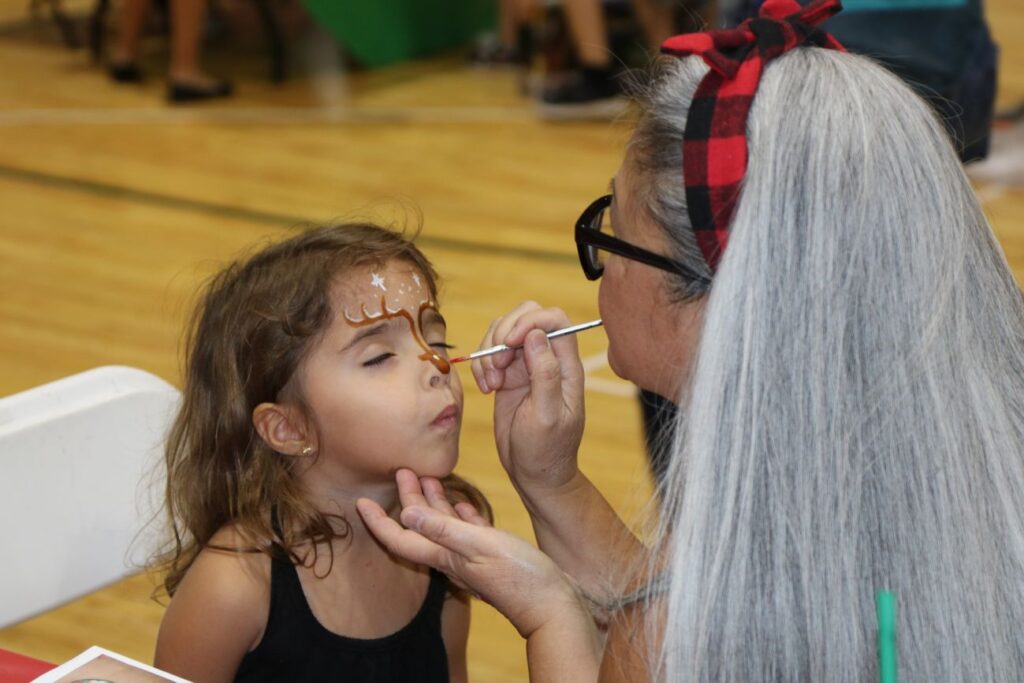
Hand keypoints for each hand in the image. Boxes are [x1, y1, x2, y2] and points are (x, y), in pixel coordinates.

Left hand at [357, 469, 582, 637]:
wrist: (552, 607)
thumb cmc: (521, 577)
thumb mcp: (481, 546)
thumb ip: (446, 528)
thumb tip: (407, 513)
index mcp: (446, 556)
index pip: (401, 538)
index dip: (378, 521)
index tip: (361, 502)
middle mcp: (454, 558)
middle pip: (421, 526)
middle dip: (408, 498)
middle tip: (402, 469)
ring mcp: (474, 558)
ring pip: (445, 526)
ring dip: (435, 501)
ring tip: (428, 476)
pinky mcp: (493, 557)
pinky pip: (470, 532)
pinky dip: (462, 515)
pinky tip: (464, 503)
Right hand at [470, 302, 585, 491]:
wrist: (533, 473)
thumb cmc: (546, 450)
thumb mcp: (546, 416)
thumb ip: (545, 374)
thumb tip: (536, 335)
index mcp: (566, 366)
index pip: (555, 320)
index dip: (530, 321)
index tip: (509, 343)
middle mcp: (548, 359)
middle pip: (527, 315)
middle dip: (505, 332)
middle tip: (498, 364)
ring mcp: (527, 365)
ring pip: (505, 330)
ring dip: (490, 350)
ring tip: (491, 382)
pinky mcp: (509, 374)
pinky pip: (491, 351)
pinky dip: (482, 364)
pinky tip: (487, 389)